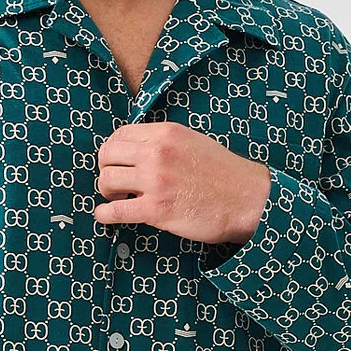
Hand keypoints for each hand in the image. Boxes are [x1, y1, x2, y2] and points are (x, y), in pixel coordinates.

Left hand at [94, 120, 271, 245]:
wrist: (247, 199)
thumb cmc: (223, 174)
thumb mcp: (193, 142)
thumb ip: (165, 142)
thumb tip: (139, 150)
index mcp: (166, 134)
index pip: (119, 135)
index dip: (113, 151)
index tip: (117, 163)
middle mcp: (157, 153)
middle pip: (107, 156)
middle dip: (106, 170)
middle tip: (115, 183)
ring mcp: (155, 181)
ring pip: (107, 181)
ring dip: (106, 192)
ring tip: (117, 199)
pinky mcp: (155, 209)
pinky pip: (115, 211)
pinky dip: (104, 214)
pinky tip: (105, 216)